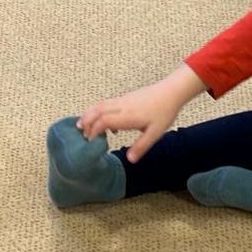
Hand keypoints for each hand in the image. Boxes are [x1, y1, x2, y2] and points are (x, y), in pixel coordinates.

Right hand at [77, 67, 201, 163]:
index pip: (104, 121)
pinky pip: (106, 103)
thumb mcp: (155, 133)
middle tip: (80, 133)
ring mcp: (122, 100)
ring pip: (100, 105)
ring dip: (89, 114)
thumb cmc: (164, 112)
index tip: (90, 141)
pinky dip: (98, 111)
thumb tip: (130, 160)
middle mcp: (121, 106)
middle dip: (86, 121)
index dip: (94, 131)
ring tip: (83, 125)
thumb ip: (141, 146)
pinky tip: (106, 123)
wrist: (171, 91)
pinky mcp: (125, 98)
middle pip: (96, 110)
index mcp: (128, 116)